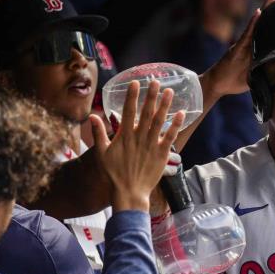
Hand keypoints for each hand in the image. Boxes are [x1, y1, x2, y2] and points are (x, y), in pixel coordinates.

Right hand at [91, 80, 184, 211]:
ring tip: (170, 91)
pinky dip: (176, 125)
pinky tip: (182, 113)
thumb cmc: (114, 174)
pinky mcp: (162, 154)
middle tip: (155, 81)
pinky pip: (171, 137)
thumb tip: (92, 116)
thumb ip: (98, 134)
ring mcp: (152, 145)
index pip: (128, 111)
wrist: (129, 192)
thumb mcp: (102, 153)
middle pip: (146, 112)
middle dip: (151, 95)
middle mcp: (139, 137)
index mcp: (124, 136)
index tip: (135, 83)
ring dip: (165, 105)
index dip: (132, 96)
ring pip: (159, 121)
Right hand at [200, 0, 274, 97]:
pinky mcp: (237, 48)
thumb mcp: (257, 76)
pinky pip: (246, 34)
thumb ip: (267, 71)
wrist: (218, 84)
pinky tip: (258, 13)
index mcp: (257, 48)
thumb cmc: (236, 80)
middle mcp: (251, 42)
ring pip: (257, 24)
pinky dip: (252, 23)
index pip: (271, 32)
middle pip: (265, 23)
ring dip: (265, 10)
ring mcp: (244, 43)